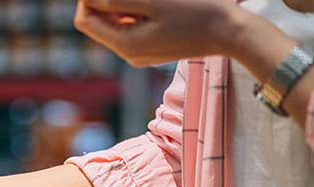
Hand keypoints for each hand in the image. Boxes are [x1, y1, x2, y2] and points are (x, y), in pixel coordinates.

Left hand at [74, 0, 241, 66]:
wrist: (229, 32)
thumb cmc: (196, 11)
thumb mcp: (153, 1)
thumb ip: (117, 0)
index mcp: (125, 45)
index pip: (85, 20)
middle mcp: (128, 54)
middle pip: (98, 22)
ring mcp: (140, 53)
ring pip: (115, 23)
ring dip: (122, 3)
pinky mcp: (152, 48)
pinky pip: (132, 26)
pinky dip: (135, 9)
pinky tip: (154, 1)